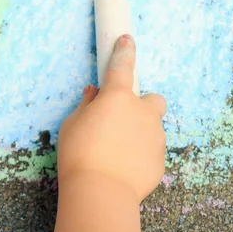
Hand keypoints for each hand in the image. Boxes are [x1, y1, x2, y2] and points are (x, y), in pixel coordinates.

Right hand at [55, 35, 167, 199]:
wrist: (101, 191)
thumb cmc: (79, 154)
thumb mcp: (72, 124)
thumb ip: (86, 106)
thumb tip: (94, 95)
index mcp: (118, 98)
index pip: (122, 66)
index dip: (124, 51)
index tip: (127, 40)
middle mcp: (142, 112)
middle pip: (154, 99)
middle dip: (144, 106)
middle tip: (125, 120)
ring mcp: (155, 137)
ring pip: (152, 128)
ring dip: (140, 133)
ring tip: (117, 153)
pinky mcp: (160, 160)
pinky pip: (151, 152)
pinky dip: (140, 156)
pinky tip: (123, 169)